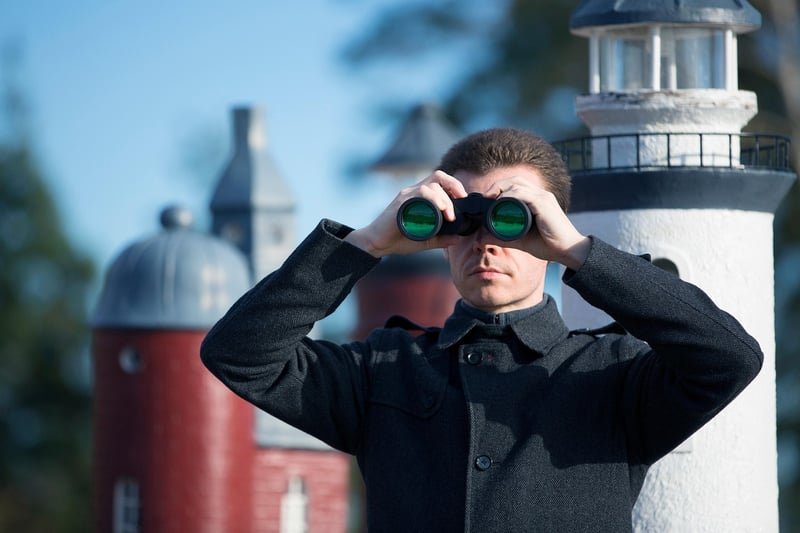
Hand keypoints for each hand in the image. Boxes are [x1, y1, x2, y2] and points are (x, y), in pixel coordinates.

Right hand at [345, 170, 468, 256]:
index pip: (440, 181)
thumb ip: (442, 238)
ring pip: (431, 185)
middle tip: (461, 204)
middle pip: (438, 177)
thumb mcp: (426, 240)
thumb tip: (459, 238)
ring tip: (449, 216)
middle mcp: (413, 191)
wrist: (377, 244)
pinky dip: (434, 199)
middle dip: (455, 187)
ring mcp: (407, 195)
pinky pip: (420, 193)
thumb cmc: (398, 239)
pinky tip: (440, 210)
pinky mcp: (401, 202)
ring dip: (445, 200)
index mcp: (420, 196)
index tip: (463, 200)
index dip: (454, 186)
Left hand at [483, 177, 590, 269]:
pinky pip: (524, 194)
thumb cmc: (548, 244)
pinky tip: (501, 203)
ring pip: (518, 184)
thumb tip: (481, 238)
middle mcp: (541, 195)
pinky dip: (510, 196)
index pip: (517, 185)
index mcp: (538, 200)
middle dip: (498, 185)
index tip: (487, 199)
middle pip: (516, 180)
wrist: (568, 251)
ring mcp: (543, 198)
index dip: (500, 188)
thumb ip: (502, 237)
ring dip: (501, 189)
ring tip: (490, 199)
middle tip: (485, 197)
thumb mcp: (520, 240)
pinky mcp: (544, 204)